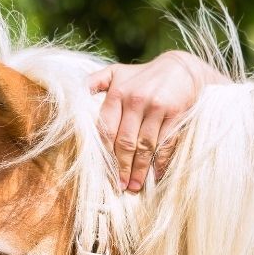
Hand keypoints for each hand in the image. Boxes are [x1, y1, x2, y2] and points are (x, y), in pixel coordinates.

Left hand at [87, 51, 228, 190]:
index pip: (107, 130)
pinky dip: (160, 161)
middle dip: (122, 168)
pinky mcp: (175, 113)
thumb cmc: (143, 76)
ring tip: (135, 186)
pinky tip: (156, 175)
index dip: (106, 154)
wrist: (181, 68)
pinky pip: (166, 143)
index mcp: (117, 93)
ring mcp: (156, 107)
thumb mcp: (116, 73)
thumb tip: (72, 94)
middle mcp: (135, 100)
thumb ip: (94, 82)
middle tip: (121, 186)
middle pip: (125, 142)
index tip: (106, 173)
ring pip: (144, 146)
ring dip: (140, 170)